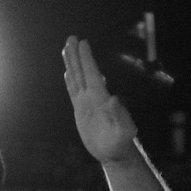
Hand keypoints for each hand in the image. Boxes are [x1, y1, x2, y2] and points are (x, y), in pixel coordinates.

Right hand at [61, 37, 138, 165]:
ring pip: (76, 78)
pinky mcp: (81, 111)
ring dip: (71, 64)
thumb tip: (114, 99)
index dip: (87, 59)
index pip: (92, 74)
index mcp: (101, 98)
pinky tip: (67, 73)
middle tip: (71, 38)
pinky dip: (70, 81)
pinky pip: (73, 92)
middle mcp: (93, 96)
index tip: (83, 43)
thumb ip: (121, 116)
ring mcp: (87, 103)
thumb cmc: (121, 142)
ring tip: (66, 49)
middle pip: (82, 71)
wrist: (114, 153)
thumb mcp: (124, 131)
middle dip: (76, 55)